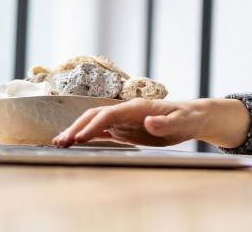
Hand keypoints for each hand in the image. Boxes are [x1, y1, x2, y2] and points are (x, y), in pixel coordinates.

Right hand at [52, 99, 206, 147]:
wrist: (191, 117)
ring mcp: (123, 120)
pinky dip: (87, 136)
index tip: (79, 138)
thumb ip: (165, 123)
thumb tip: (149, 121)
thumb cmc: (187, 119)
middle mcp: (126, 111)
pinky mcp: (124, 129)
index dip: (93, 126)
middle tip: (60, 142)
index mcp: (137, 107)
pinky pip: (102, 131)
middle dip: (76, 127)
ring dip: (77, 132)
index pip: (109, 114)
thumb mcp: (181, 123)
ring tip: (59, 143)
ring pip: (94, 123)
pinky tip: (75, 143)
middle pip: (95, 116)